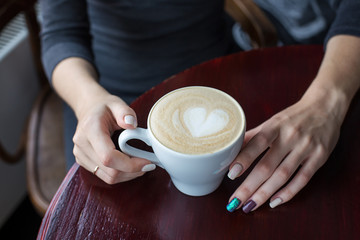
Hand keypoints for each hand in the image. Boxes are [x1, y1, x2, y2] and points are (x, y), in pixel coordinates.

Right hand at [73, 94, 155, 183]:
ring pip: (108, 177)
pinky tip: (128, 165)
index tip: (147, 163)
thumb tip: (132, 124)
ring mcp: (80, 155)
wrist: (88, 109)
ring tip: (140, 165)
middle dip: (132, 171)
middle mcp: (82, 144)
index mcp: (90, 129)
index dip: (130, 165)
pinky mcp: (83, 161)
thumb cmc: (104, 107)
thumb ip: (125, 112)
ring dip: (128, 175)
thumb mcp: (117, 104)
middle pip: (110, 171)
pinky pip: (104, 175)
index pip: (108, 157)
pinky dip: (120, 174)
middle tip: (148, 165)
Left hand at [226, 91, 342, 212]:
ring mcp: (306, 148)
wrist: (325, 107)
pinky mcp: (319, 158)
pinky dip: (288, 193)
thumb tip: (231, 149)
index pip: (257, 143)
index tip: (230, 174)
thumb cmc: (294, 117)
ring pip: (283, 175)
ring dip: (264, 193)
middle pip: (267, 166)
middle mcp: (290, 137)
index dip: (243, 159)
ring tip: (249, 205)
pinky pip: (302, 179)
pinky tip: (274, 202)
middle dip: (249, 186)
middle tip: (235, 201)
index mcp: (275, 125)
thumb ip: (253, 136)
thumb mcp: (272, 121)